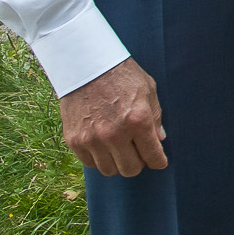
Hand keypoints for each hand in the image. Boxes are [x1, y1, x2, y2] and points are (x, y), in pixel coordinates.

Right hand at [60, 58, 166, 176]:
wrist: (85, 64)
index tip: (158, 161)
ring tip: (119, 148)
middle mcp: (115, 134)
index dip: (159, 162)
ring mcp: (92, 139)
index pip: (153, 157)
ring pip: (109, 170)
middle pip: (130, 170)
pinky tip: (102, 144)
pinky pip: (89, 163)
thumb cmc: (121, 74)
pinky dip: (98, 157)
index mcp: (138, 121)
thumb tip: (159, 140)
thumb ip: (155, 117)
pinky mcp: (74, 140)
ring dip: (117, 162)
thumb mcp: (147, 90)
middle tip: (137, 152)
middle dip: (138, 163)